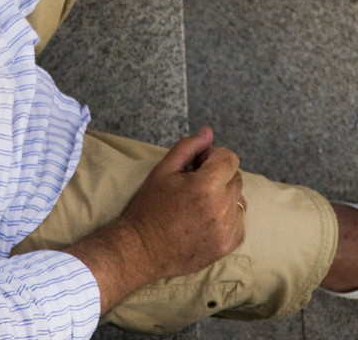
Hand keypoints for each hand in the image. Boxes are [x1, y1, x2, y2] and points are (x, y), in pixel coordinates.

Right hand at [117, 127, 244, 282]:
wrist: (142, 250)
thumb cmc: (149, 207)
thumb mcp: (163, 170)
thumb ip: (188, 147)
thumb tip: (208, 132)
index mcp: (206, 186)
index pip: (229, 158)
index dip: (213, 156)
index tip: (197, 164)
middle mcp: (222, 208)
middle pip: (236, 178)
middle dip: (219, 175)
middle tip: (195, 183)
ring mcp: (227, 230)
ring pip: (239, 200)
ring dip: (225, 196)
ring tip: (201, 203)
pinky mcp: (227, 247)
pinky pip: (239, 222)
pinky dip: (228, 217)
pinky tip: (207, 219)